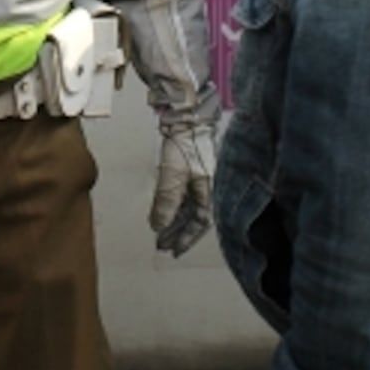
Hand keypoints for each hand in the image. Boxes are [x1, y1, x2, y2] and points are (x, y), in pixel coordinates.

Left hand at [150, 124, 215, 256]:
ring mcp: (199, 182)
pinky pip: (183, 197)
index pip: (200, 224)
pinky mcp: (191, 173)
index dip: (186, 239)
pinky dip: (174, 207)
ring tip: (159, 233)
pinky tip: (163, 214)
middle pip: (193, 219)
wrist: (188, 119)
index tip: (173, 250)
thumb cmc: (187, 145)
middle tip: (161, 245)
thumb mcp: (174, 176)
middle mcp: (208, 190)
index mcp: (211, 194)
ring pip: (187, 208)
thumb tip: (159, 226)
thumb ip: (167, 202)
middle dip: (177, 232)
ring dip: (174, 221)